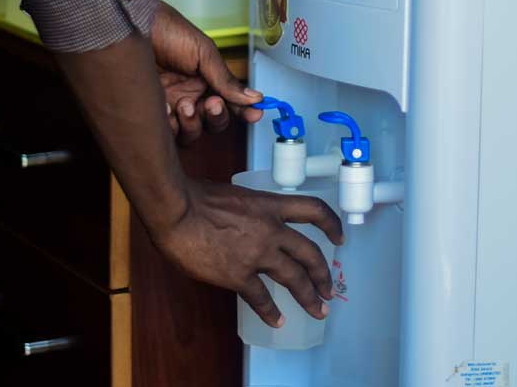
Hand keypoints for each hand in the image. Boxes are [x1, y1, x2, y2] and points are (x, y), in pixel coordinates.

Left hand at [151, 1, 263, 143]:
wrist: (134, 26)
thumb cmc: (168, 30)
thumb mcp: (204, 52)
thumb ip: (226, 79)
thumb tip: (254, 97)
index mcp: (206, 80)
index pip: (230, 102)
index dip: (244, 112)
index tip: (256, 114)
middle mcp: (190, 94)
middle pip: (212, 123)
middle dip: (215, 117)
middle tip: (211, 103)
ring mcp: (170, 104)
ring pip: (190, 134)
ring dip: (192, 124)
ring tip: (183, 105)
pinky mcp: (149, 111)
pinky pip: (165, 133)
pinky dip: (169, 126)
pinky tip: (164, 108)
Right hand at [151, 178, 344, 326]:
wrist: (176, 211)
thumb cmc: (196, 196)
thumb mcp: (236, 195)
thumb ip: (251, 209)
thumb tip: (251, 221)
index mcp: (270, 205)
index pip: (313, 210)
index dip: (332, 224)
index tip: (340, 237)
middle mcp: (271, 230)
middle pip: (310, 253)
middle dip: (323, 274)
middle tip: (329, 288)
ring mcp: (257, 254)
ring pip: (295, 279)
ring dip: (309, 297)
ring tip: (319, 310)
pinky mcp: (238, 275)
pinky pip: (261, 299)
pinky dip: (271, 312)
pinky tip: (277, 321)